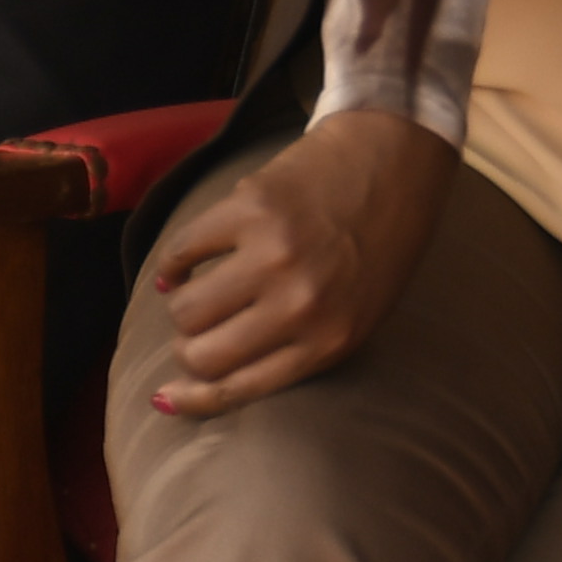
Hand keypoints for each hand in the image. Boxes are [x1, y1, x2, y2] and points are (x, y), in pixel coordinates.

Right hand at [145, 110, 454, 414]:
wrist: (396, 163)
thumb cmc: (377, 249)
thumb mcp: (355, 317)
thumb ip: (292, 352)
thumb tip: (197, 385)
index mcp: (331, 340)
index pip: (238, 390)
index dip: (191, 398)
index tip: (165, 396)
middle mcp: (302, 304)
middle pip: (200, 355)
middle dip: (188, 349)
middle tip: (197, 331)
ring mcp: (274, 254)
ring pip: (184, 308)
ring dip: (183, 304)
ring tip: (201, 292)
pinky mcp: (249, 208)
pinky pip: (180, 252)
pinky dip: (175, 263)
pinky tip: (187, 263)